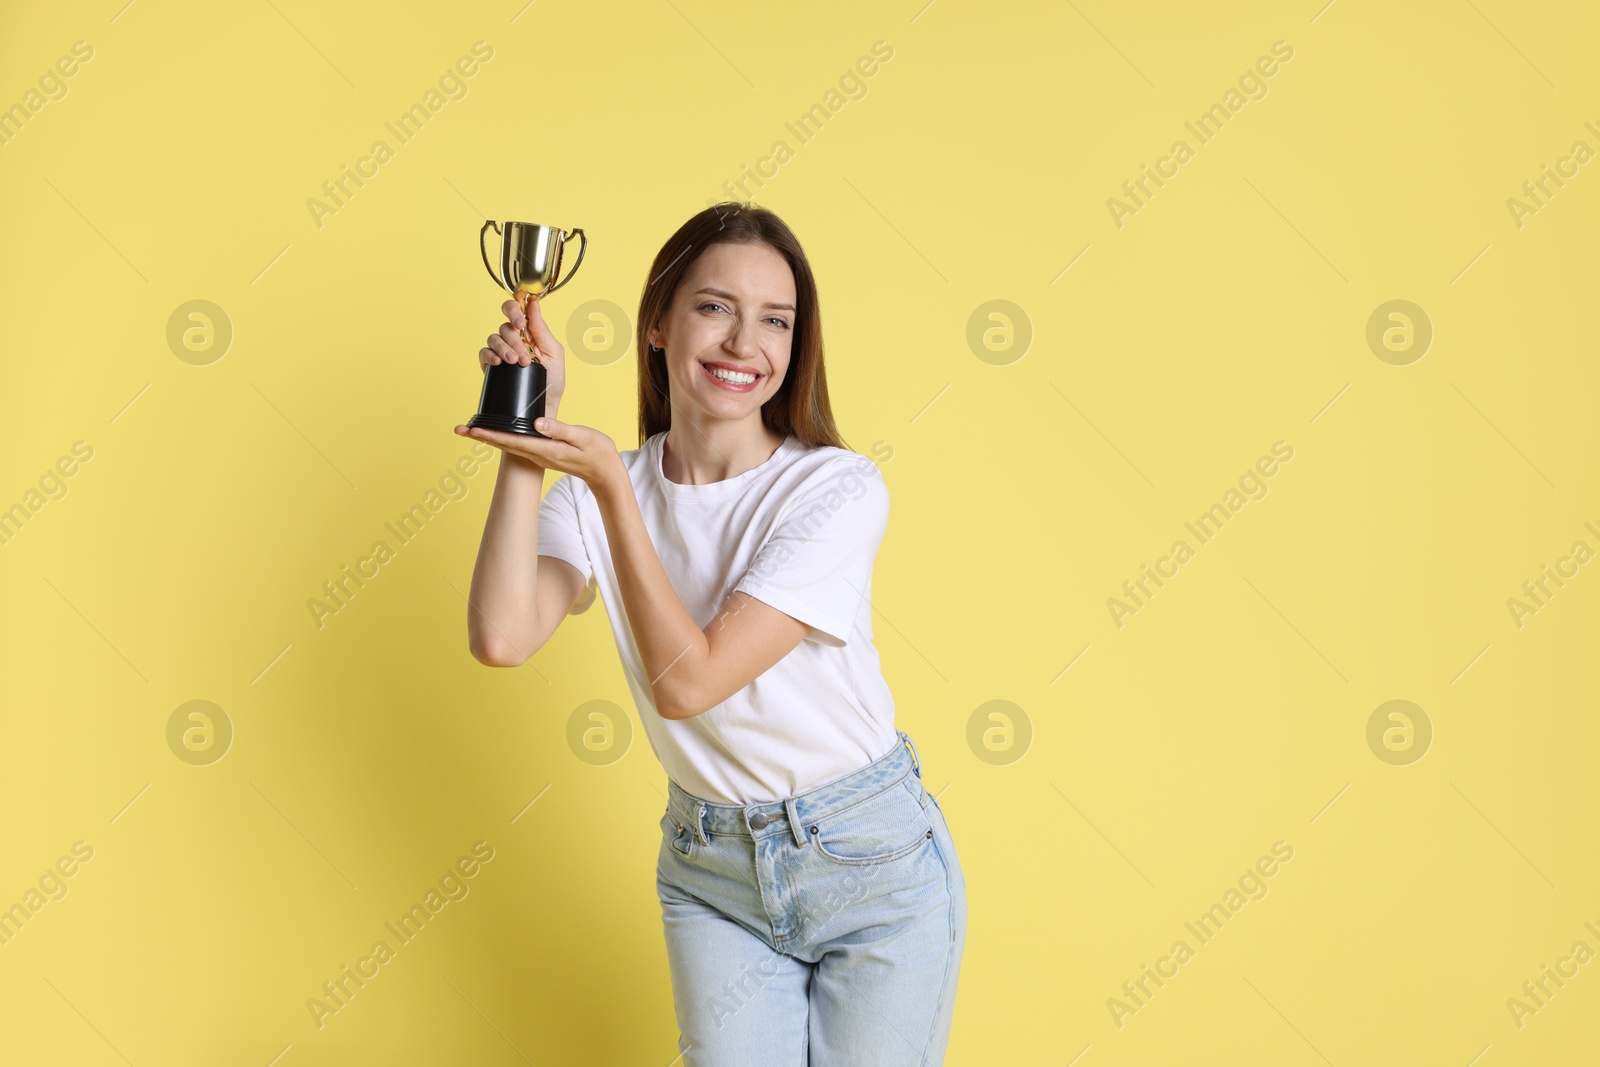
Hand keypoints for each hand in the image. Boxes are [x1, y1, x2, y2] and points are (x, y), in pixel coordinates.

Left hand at [454, 415, 622, 493]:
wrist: (605, 473)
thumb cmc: (598, 453)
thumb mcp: (583, 437)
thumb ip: (560, 429)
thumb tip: (537, 423)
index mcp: (544, 450)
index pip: (510, 441)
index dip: (489, 434)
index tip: (470, 429)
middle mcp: (537, 455)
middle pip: (503, 444)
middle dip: (481, 436)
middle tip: (459, 429)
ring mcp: (539, 455)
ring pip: (508, 444)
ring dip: (489, 436)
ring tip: (471, 428)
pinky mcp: (542, 453)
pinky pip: (517, 444)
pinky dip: (503, 436)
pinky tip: (498, 430)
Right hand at [478, 296, 565, 408]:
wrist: (543, 408)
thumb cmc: (552, 382)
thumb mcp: (554, 354)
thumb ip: (542, 330)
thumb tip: (534, 305)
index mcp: (530, 333)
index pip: (517, 311)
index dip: (515, 310)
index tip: (521, 322)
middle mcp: (514, 339)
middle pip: (505, 326)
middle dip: (514, 339)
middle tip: (524, 355)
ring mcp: (502, 352)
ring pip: (494, 338)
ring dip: (504, 348)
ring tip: (514, 362)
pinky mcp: (491, 366)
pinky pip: (484, 353)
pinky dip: (489, 355)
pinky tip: (498, 362)